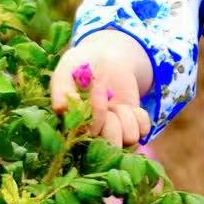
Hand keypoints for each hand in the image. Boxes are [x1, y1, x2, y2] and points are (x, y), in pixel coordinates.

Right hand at [49, 31, 151, 148]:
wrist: (102, 57)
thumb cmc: (79, 66)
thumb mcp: (65, 72)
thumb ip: (60, 90)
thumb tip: (61, 109)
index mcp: (74, 128)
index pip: (89, 135)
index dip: (98, 114)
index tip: (99, 89)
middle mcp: (94, 136)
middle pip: (111, 146)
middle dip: (113, 122)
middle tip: (109, 102)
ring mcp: (114, 133)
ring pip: (130, 138)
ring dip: (126, 116)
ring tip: (116, 104)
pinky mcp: (132, 127)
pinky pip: (143, 130)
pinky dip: (140, 116)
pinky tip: (129, 107)